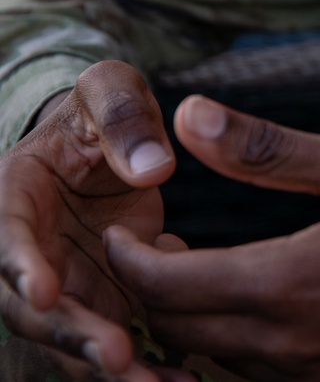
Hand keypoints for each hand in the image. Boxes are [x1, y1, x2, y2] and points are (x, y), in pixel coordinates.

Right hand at [0, 60, 180, 380]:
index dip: (20, 264)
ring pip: (73, 335)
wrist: (109, 141)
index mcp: (15, 192)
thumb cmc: (103, 109)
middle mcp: (32, 248)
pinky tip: (179, 381)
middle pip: (34, 305)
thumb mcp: (111, 90)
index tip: (44, 291)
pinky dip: (142, 366)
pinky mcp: (104, 298)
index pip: (6, 233)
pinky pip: (115, 340)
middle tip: (114, 356)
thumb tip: (155, 170)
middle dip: (70, 333)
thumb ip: (125, 119)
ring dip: (107, 367)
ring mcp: (67, 280)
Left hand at [105, 95, 319, 380]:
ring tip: (202, 278)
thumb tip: (188, 116)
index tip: (117, 235)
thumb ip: (268, 148)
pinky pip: (264, 377)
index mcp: (280, 286)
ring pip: (220, 359)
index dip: (128, 260)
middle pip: (182, 330)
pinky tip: (266, 311)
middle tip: (151, 254)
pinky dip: (240, 345)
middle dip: (152, 293)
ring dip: (195, 322)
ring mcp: (313, 379)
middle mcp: (284, 347)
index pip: (165, 284)